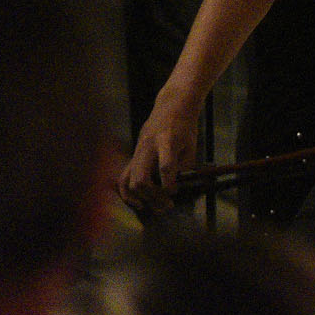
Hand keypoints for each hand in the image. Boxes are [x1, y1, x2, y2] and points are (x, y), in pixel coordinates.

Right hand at [120, 91, 199, 212]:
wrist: (171, 107)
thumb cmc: (184, 126)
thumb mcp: (191, 144)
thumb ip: (184, 166)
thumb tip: (174, 189)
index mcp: (167, 140)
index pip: (165, 166)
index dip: (169, 183)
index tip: (174, 192)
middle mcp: (148, 147)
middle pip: (142, 178)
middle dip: (153, 196)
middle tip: (167, 205)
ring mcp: (137, 152)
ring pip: (130, 181)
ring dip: (141, 198)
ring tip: (154, 208)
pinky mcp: (133, 156)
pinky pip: (124, 178)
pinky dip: (127, 194)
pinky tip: (138, 203)